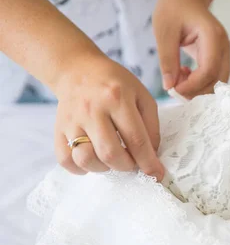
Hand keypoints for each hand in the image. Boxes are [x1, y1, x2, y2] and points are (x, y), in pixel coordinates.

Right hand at [54, 54, 163, 179]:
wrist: (78, 69)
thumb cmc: (115, 84)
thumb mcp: (142, 95)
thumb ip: (151, 125)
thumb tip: (151, 155)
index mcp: (117, 98)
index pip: (136, 138)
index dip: (148, 161)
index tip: (156, 174)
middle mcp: (92, 109)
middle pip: (110, 153)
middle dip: (126, 166)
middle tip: (132, 163)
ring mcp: (72, 120)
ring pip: (85, 159)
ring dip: (104, 168)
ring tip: (112, 160)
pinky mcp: (58, 128)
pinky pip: (65, 159)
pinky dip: (80, 168)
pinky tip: (93, 161)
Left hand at [153, 0, 229, 97]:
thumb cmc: (174, 7)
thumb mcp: (164, 32)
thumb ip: (167, 60)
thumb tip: (169, 87)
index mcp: (212, 35)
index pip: (209, 70)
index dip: (193, 85)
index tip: (174, 89)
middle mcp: (223, 45)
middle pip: (217, 79)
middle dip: (197, 90)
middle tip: (174, 88)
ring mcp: (224, 51)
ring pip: (218, 81)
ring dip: (199, 88)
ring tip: (178, 79)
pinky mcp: (220, 56)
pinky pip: (215, 76)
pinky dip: (200, 82)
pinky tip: (184, 74)